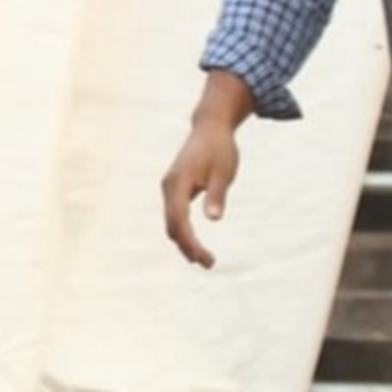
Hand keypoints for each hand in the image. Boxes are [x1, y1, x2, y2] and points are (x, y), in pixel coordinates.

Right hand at [161, 70, 253, 267]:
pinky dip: (183, 231)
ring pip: (171, 222)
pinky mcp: (174, 189)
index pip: (179, 220)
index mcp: (179, 182)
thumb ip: (216, 195)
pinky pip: (174, 215)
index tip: (205, 259)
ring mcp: (169, 188)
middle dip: (187, 247)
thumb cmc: (220, 149)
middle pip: (172, 225)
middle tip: (209, 263)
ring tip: (204, 258)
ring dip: (185, 242)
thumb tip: (213, 219)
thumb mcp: (223, 172)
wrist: (210, 128)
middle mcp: (169, 187)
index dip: (190, 242)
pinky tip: (195, 242)